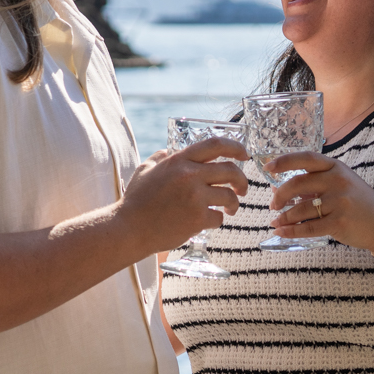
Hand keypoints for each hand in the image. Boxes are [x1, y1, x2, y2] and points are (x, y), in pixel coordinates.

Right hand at [118, 138, 248, 253]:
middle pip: (231, 171)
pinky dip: (216, 220)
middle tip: (242, 188)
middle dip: (242, 180)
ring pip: (229, 196)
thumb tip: (169, 151)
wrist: (129, 229)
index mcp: (179, 160)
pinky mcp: (197, 218)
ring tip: (230, 208)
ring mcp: (195, 197)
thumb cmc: (136, 200)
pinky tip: (208, 221)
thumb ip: (161, 158)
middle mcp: (189, 175)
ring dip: (234, 203)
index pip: (215, 145)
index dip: (236, 147)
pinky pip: (219, 217)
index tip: (244, 154)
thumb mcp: (145, 170)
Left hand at [265, 151, 373, 252]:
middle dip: (280, 196)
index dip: (284, 161)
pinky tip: (282, 232)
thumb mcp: (340, 185)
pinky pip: (308, 227)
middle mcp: (337, 181)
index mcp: (336, 167)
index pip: (306, 158)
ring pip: (300, 209)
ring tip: (277, 222)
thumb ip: (314, 183)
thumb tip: (279, 189)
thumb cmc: (359, 203)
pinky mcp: (339, 222)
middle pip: (297, 184)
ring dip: (284, 217)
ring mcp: (339, 202)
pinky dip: (291, 231)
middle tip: (273, 206)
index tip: (268, 168)